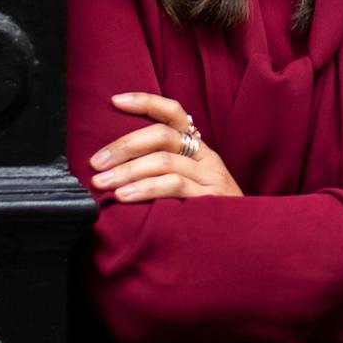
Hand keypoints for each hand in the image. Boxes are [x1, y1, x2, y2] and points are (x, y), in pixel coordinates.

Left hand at [89, 91, 242, 201]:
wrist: (246, 241)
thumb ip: (162, 171)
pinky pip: (174, 187)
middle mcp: (206, 157)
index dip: (145, 102)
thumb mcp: (188, 186)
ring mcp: (210, 177)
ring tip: (102, 183)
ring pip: (164, 161)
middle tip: (96, 162)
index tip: (115, 100)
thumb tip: (113, 166)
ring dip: (127, 171)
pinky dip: (145, 189)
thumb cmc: (205, 215)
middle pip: (163, 136)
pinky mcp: (211, 199)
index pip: (173, 113)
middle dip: (124, 146)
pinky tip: (124, 196)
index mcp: (198, 148)